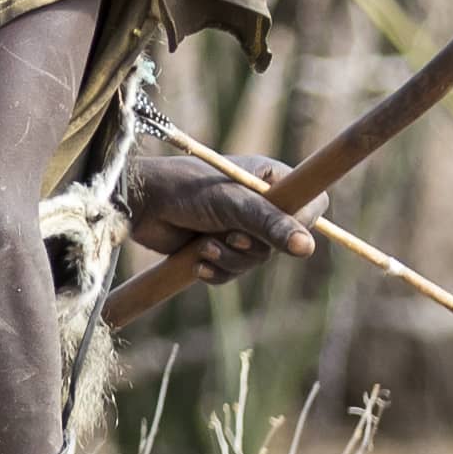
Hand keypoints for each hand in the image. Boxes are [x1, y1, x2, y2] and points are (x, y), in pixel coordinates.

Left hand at [124, 148, 317, 286]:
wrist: (140, 205)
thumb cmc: (186, 190)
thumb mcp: (232, 204)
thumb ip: (270, 224)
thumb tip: (308, 249)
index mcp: (270, 180)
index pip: (312, 204)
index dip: (302, 223)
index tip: (284, 232)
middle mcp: (259, 204)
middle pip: (283, 241)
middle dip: (252, 246)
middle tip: (229, 237)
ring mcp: (239, 227)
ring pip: (256, 261)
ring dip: (230, 260)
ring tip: (205, 246)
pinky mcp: (219, 249)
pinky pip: (233, 273)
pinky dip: (216, 272)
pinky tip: (196, 261)